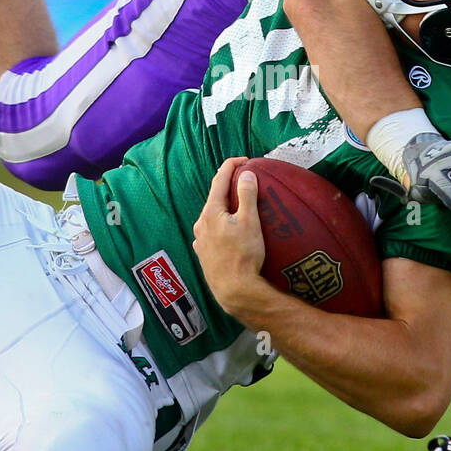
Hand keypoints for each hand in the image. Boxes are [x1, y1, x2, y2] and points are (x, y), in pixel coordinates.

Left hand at [192, 157, 270, 314]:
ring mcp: (200, 241)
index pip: (219, 180)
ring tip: (241, 207)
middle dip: (229, 187)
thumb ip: (247, 195)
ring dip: (225, 207)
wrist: (234, 290)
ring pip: (212, 216)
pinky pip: (212, 233)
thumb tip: (246, 174)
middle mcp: (201, 224)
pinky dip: (222, 225)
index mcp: (211, 212)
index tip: (245, 160)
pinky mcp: (204, 255)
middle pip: (215, 198)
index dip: (231, 166)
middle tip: (246, 182)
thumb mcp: (250, 221)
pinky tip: (230, 232)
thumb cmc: (243, 255)